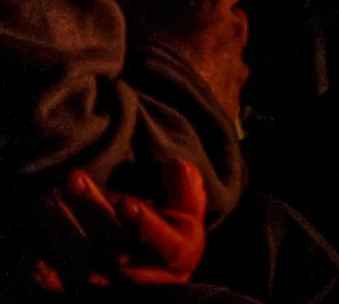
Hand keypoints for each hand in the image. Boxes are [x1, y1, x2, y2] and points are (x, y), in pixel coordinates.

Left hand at [30, 161, 207, 289]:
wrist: (156, 276)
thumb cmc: (174, 234)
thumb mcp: (190, 212)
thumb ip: (185, 188)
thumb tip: (175, 164)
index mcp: (179, 254)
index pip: (165, 243)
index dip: (147, 225)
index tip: (126, 204)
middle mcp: (146, 277)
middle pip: (116, 247)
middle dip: (94, 212)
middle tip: (73, 178)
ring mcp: (113, 288)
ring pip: (85, 263)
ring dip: (64, 231)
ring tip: (47, 200)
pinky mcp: (87, 294)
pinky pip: (64, 286)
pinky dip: (48, 273)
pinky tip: (33, 254)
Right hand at [127, 0, 250, 123]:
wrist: (149, 116)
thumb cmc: (135, 55)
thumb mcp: (125, 16)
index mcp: (211, 2)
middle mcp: (233, 30)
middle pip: (234, 18)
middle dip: (214, 24)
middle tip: (181, 37)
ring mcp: (236, 66)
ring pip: (231, 55)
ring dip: (212, 60)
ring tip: (179, 75)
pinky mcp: (234, 99)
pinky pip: (225, 89)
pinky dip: (210, 91)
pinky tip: (183, 101)